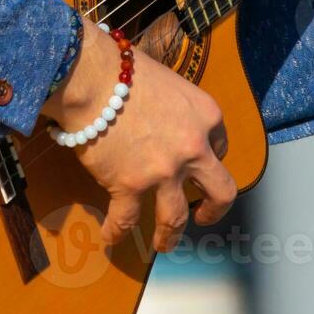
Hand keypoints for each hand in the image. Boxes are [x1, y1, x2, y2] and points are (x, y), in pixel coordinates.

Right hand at [42, 21, 235, 251]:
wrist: (92, 77)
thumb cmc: (124, 70)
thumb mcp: (168, 82)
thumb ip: (174, 108)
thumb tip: (160, 119)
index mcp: (207, 116)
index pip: (220, 146)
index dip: (209, 157)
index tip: (198, 164)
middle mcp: (194, 148)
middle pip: (220, 190)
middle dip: (214, 209)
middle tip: (204, 216)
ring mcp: (164, 171)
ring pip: (176, 217)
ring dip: (171, 235)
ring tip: (164, 244)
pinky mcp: (130, 185)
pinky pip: (125, 219)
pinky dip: (116, 232)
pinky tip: (109, 238)